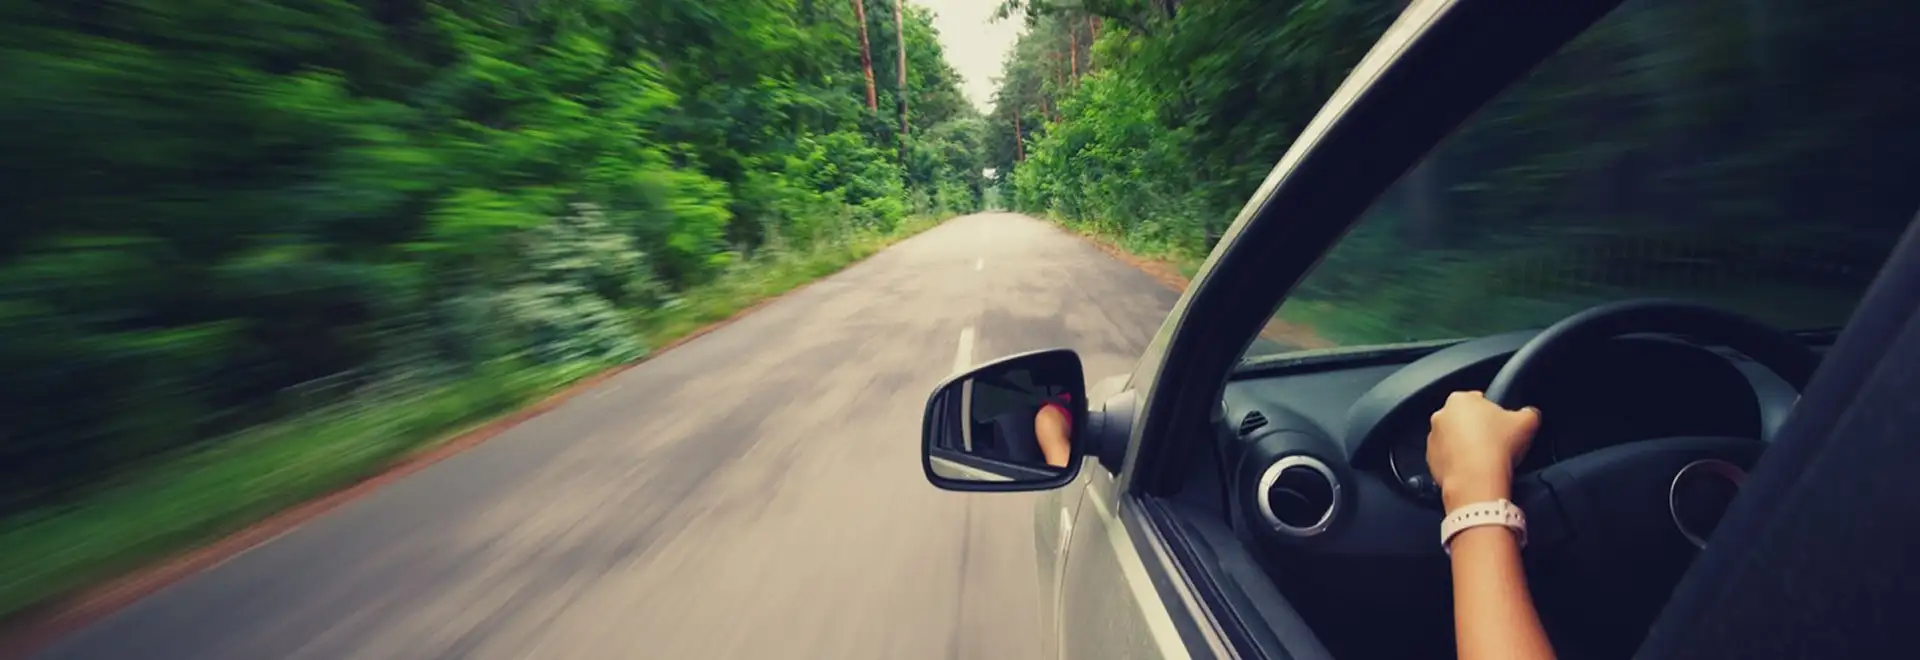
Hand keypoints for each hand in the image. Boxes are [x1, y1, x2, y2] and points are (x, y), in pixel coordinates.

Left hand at [1427, 391, 1540, 510]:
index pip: (1478, 400)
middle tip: (1495, 442)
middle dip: (1477, 429)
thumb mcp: (1527, 421)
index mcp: (1460, 399)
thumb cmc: (1498, 446)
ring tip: (1485, 458)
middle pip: (1464, 419)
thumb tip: (1530, 414)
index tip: (1501, 425)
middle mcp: (1440, 416)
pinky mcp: (1430, 460)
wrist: (1477, 478)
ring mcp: (1433, 439)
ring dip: (1466, 446)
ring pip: (1453, 439)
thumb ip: (1529, 412)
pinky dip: (1458, 463)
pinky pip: (1447, 459)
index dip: (1493, 412)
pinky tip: (1474, 469)